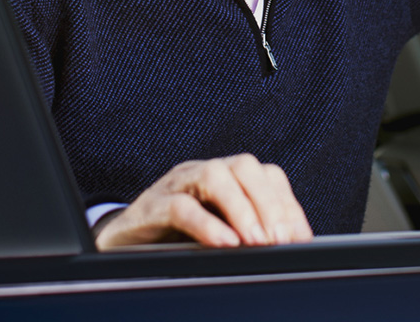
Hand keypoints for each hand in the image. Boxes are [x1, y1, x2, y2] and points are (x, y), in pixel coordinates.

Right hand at [95, 154, 312, 249]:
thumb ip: (248, 237)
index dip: (287, 204)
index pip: (266, 175)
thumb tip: (290, 252)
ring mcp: (177, 184)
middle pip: (245, 166)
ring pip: (214, 176)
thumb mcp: (217, 234)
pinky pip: (180, 206)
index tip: (300, 238)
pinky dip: (206, 224)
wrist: (118, 244)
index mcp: (226, 177)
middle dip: (268, 202)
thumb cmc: (174, 239)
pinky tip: (224, 244)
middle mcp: (204, 173)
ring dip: (241, 208)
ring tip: (256, 241)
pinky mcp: (152, 206)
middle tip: (279, 240)